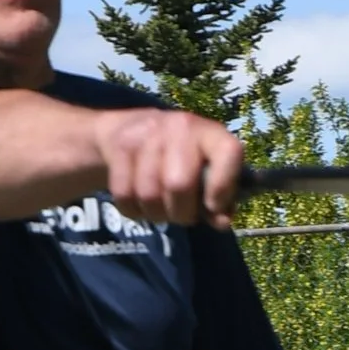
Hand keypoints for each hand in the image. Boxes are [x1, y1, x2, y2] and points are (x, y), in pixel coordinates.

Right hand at [100, 109, 244, 229]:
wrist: (135, 128)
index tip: (214, 207)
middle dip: (181, 212)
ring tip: (162, 209)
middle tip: (183, 215)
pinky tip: (142, 205)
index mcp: (210, 133)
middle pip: (178, 184)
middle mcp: (180, 127)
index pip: (228, 153)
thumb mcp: (206, 172)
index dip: (222, 187)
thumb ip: (219, 199)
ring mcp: (147, 134)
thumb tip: (222, 222)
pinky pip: (124, 195)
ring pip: (149, 195)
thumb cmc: (182, 159)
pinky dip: (135, 211)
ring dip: (157, 214)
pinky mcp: (120, 145)